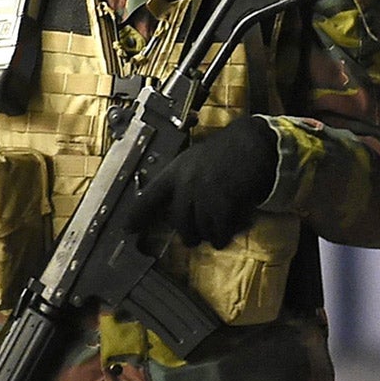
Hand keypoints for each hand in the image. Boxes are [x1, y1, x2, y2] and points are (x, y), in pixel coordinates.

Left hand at [125, 116, 279, 249]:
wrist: (252, 144)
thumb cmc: (227, 151)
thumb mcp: (196, 159)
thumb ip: (185, 180)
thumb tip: (179, 207)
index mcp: (176, 171)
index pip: (149, 196)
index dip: (136, 214)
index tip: (127, 228)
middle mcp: (185, 183)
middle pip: (178, 222)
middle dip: (189, 233)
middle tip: (195, 236)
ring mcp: (203, 194)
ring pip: (199, 230)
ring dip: (209, 235)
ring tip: (217, 230)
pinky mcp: (222, 204)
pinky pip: (218, 231)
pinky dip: (223, 236)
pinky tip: (227, 232)